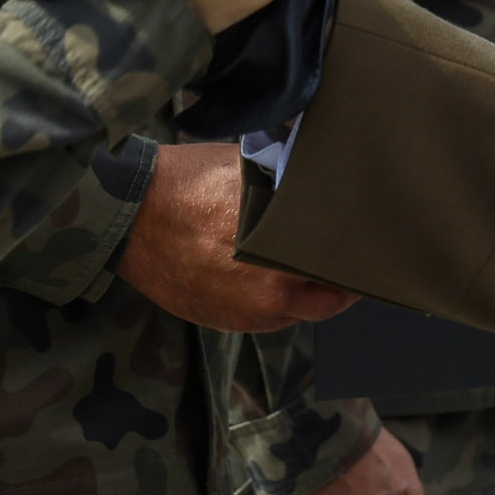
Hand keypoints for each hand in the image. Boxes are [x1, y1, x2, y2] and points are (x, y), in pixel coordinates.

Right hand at [116, 143, 356, 332]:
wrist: (130, 215)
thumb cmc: (187, 184)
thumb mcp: (250, 173)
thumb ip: (290, 196)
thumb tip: (324, 197)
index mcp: (283, 246)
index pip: (340, 265)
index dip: (354, 256)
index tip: (364, 248)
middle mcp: (270, 288)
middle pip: (327, 297)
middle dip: (336, 280)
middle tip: (344, 261)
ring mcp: (246, 311)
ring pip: (297, 312)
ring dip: (304, 294)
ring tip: (302, 267)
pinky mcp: (223, 321)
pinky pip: (265, 319)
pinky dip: (272, 302)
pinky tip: (265, 277)